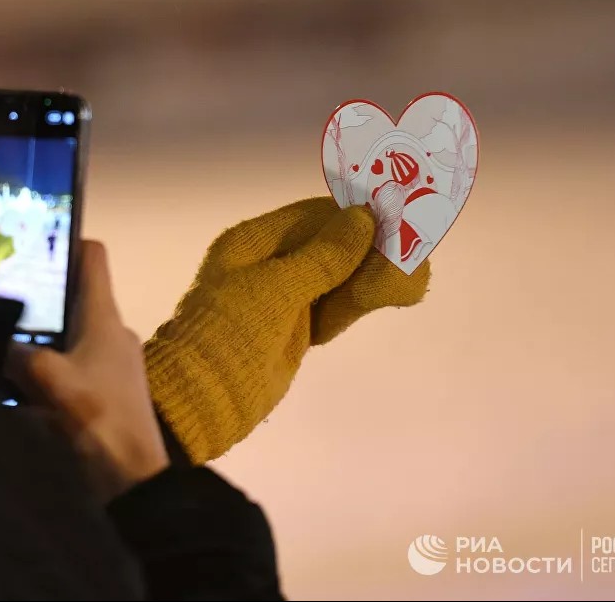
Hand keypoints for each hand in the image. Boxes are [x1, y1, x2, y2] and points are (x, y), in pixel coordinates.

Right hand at [7, 240, 169, 500]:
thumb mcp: (49, 381)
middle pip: (73, 294)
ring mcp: (109, 362)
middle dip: (36, 290)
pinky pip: (68, 362)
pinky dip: (43, 362)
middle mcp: (110, 330)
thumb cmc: (99, 419)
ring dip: (36, 331)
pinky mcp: (102, 390)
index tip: (26, 241)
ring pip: (67, 330)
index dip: (64, 240)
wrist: (134, 482)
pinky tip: (10, 375)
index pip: (93, 256)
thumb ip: (15, 353)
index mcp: (105, 316)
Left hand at [144, 198, 431, 463]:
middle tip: (410, 254)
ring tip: (405, 278)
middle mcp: (268, 263)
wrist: (204, 397)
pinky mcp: (295, 328)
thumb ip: (323, 257)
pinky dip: (358, 302)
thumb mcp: (277, 289)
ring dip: (368, 276)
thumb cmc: (231, 333)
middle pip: (330, 245)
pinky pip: (334, 305)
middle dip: (368, 249)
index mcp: (252, 243)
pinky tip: (389, 295)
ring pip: (337, 276)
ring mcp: (282, 297)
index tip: (398, 219)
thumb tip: (363, 216)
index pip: (313, 217)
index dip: (354, 217)